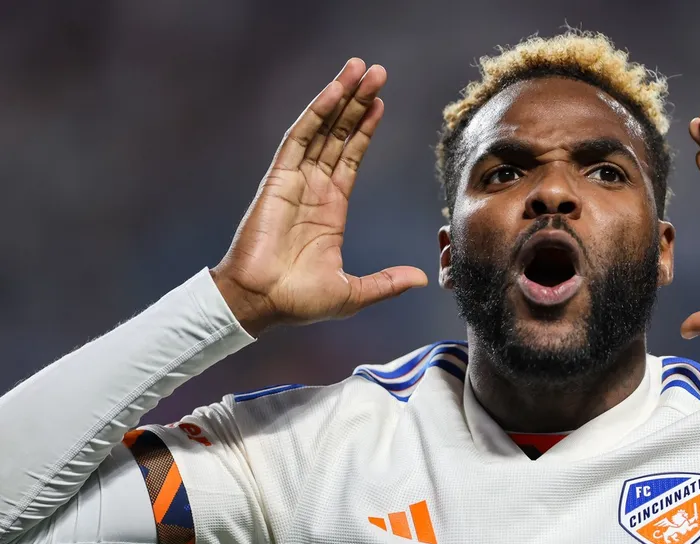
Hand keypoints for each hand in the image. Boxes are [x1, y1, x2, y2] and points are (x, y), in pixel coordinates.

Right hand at [212, 59, 426, 334]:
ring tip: (359, 68)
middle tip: (376, 71)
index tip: (380, 103)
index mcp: (331, 209)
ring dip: (341, 98)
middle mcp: (314, 188)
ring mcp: (296, 181)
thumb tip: (420, 280)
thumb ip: (387, 282)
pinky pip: (300, 139)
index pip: (351, 158)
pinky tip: (334, 92)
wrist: (263, 303)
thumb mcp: (354, 293)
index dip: (365, 130)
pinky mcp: (279, 179)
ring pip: (322, 129)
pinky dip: (317, 113)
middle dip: (358, 102)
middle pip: (339, 134)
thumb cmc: (299, 301)